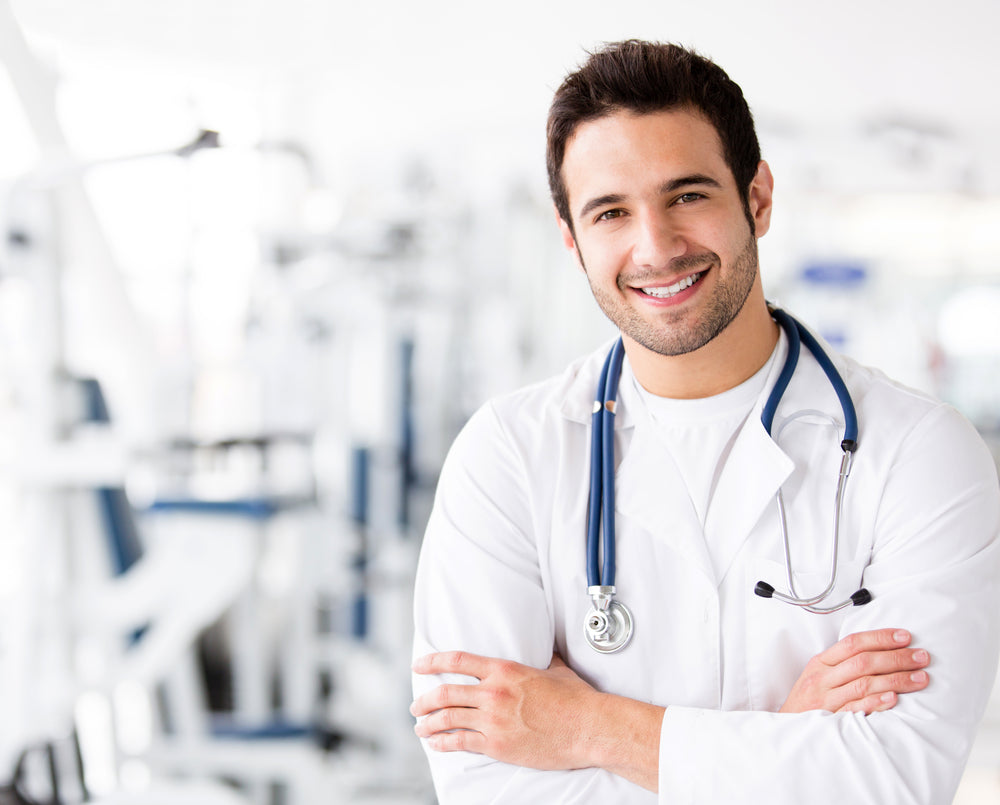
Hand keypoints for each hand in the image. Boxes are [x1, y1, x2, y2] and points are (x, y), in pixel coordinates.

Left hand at [410, 651, 597, 769]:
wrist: (589, 728)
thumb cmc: (576, 699)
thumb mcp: (556, 669)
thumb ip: (543, 657)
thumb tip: (545, 646)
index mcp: (504, 670)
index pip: (458, 660)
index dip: (433, 661)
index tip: (419, 665)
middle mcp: (494, 692)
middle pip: (445, 693)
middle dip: (424, 700)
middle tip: (416, 705)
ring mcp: (493, 720)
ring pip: (447, 719)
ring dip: (428, 723)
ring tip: (420, 727)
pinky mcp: (497, 745)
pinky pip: (460, 743)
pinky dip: (443, 742)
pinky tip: (436, 743)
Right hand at [780, 628, 929, 713]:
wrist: (785, 727)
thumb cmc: (807, 700)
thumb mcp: (818, 675)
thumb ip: (842, 664)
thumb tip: (879, 651)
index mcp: (821, 662)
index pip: (853, 643)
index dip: (880, 637)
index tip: (905, 636)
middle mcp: (823, 678)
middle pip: (863, 662)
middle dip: (896, 657)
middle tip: (922, 657)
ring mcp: (826, 699)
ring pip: (864, 683)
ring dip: (896, 679)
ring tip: (920, 678)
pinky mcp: (831, 719)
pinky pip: (856, 708)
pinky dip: (876, 703)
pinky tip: (894, 698)